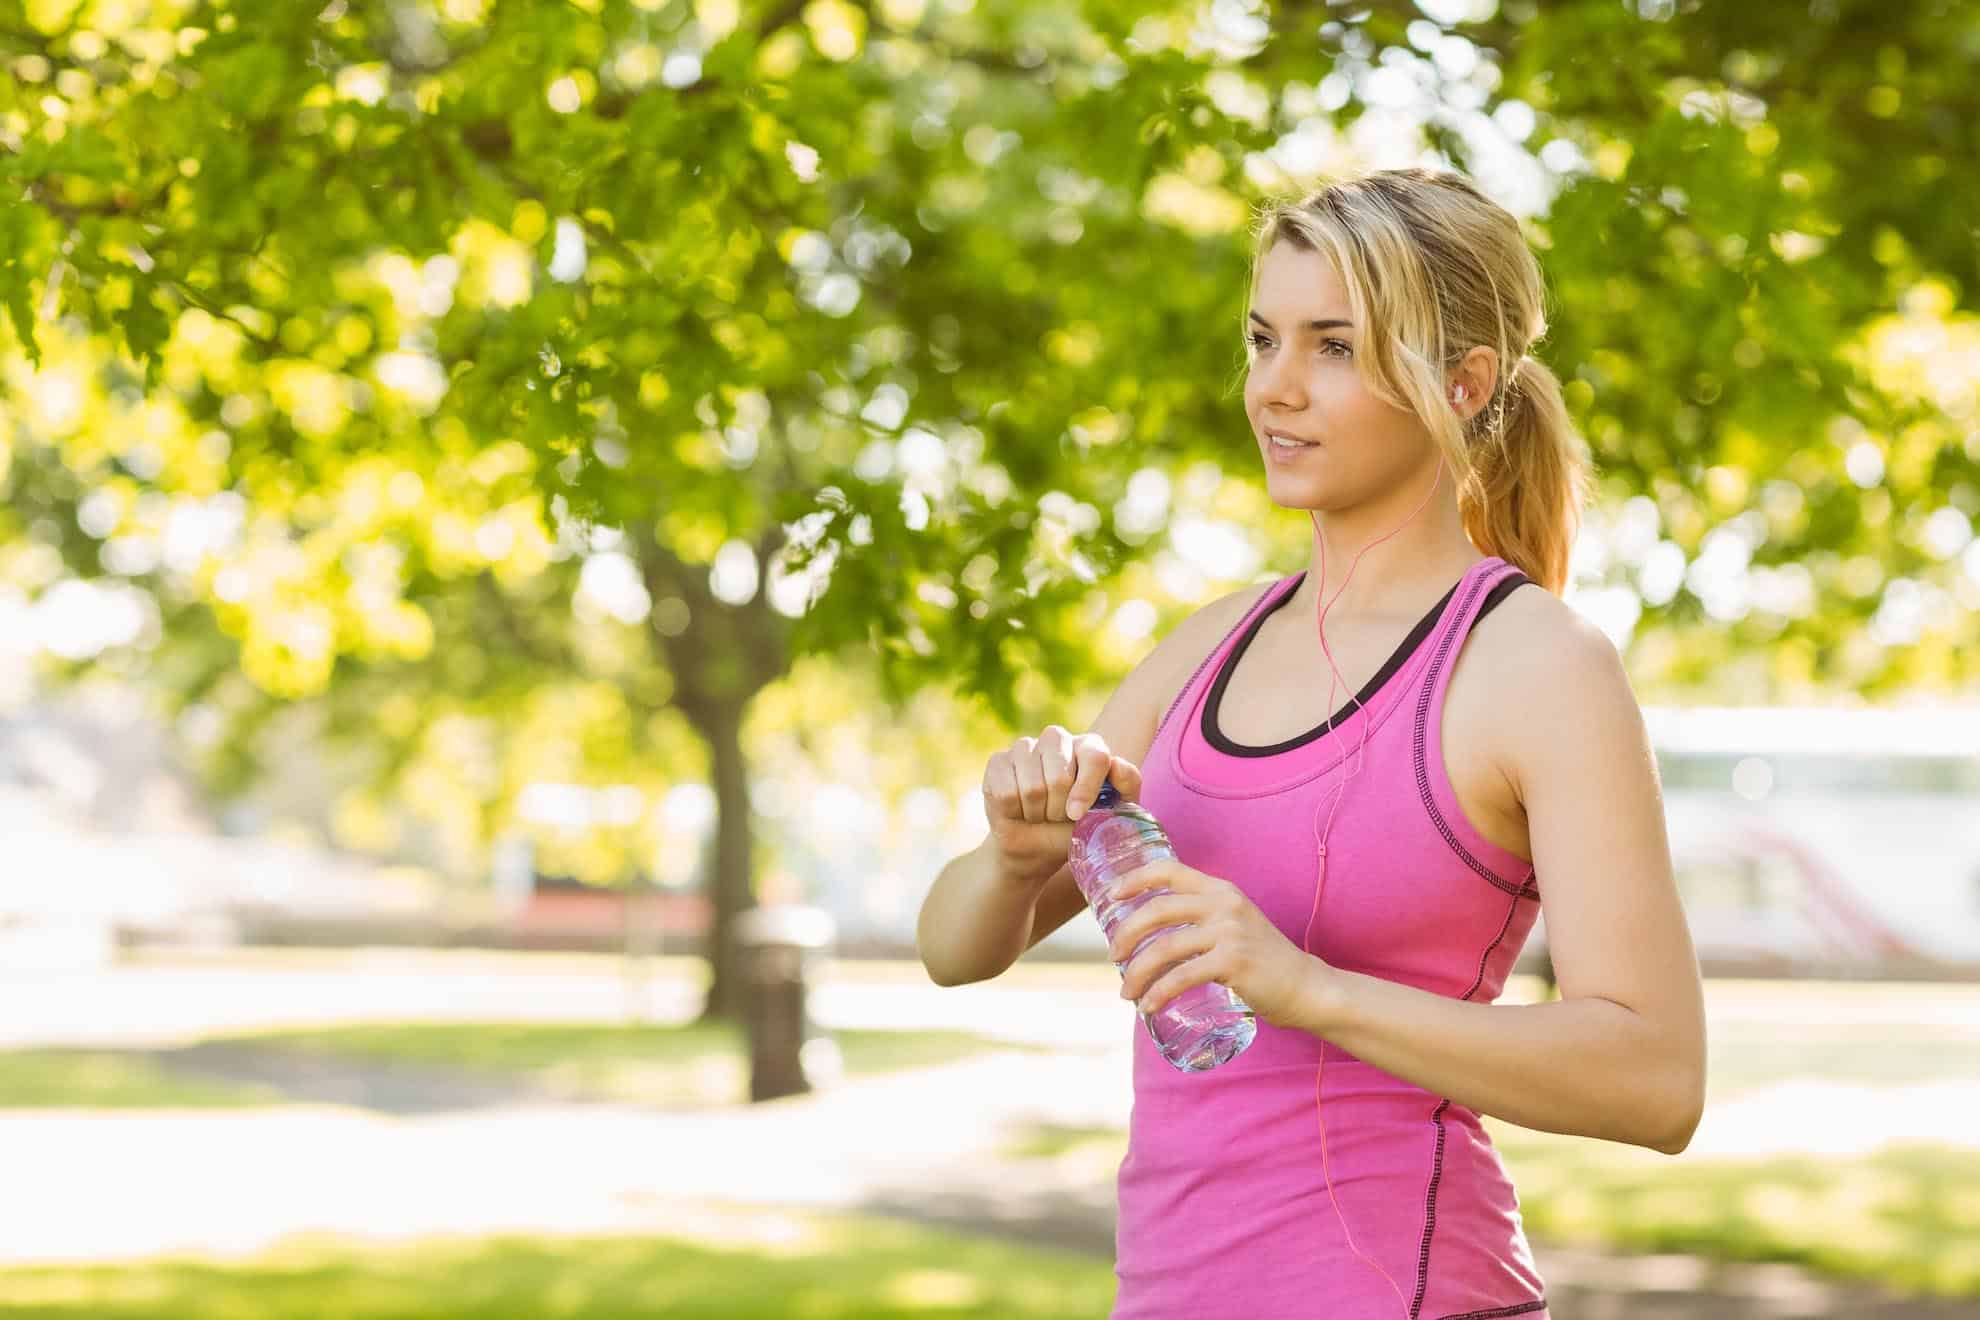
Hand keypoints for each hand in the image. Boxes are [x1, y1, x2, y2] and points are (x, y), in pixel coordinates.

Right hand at [981, 724, 1142, 889]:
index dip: (1086, 789)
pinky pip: (1006, 792)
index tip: (1077, 815)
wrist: (1038, 846)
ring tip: (1040, 814)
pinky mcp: (997, 761)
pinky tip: (1019, 810)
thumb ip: (1126, 785)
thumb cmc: (1079, 827)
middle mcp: (1056, 739)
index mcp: (1089, 746)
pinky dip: (1015, 811)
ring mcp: (1024, 747)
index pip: (1094, 757)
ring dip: (1037, 813)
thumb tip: (1116, 766)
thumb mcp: (1112, 812)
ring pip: (1032, 787)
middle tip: (1058, 817)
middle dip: (1059, 809)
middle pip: (1060, 776)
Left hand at [1106, 858, 1333, 1028]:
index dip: (1134, 878)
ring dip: (1136, 973)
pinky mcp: (1233, 962)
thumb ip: (1202, 919)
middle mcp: (1223, 904)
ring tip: (1126, 992)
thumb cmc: (1262, 960)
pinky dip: (1158, 993)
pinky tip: (1148, 1006)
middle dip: (1126, 934)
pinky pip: (1181, 977)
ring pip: (1164, 948)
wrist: (1305, 986)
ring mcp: (1229, 932)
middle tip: (1112, 956)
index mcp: (1219, 889)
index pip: (1168, 870)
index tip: (1110, 895)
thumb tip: (1151, 934)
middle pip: (1156, 910)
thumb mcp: (1233, 924)